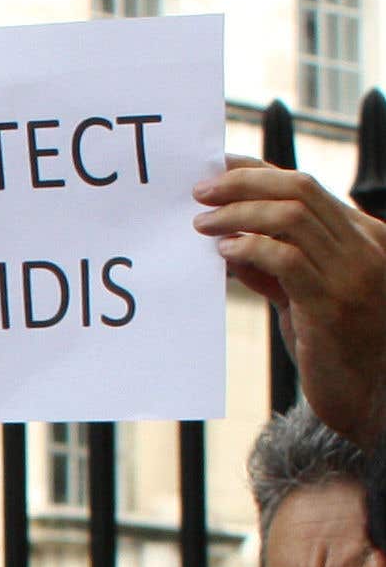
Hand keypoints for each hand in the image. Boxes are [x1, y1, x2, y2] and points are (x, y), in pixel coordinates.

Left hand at [195, 161, 385, 447]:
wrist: (373, 399)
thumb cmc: (337, 351)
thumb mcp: (306, 298)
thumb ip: (277, 269)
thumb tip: (229, 244)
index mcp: (364, 236)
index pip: (307, 186)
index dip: (259, 171)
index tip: (217, 167)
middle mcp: (366, 245)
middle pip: (300, 189)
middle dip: (243, 183)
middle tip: (199, 193)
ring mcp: (355, 271)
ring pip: (292, 215)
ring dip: (239, 213)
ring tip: (201, 224)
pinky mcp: (334, 303)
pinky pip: (287, 258)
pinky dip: (250, 248)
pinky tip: (224, 253)